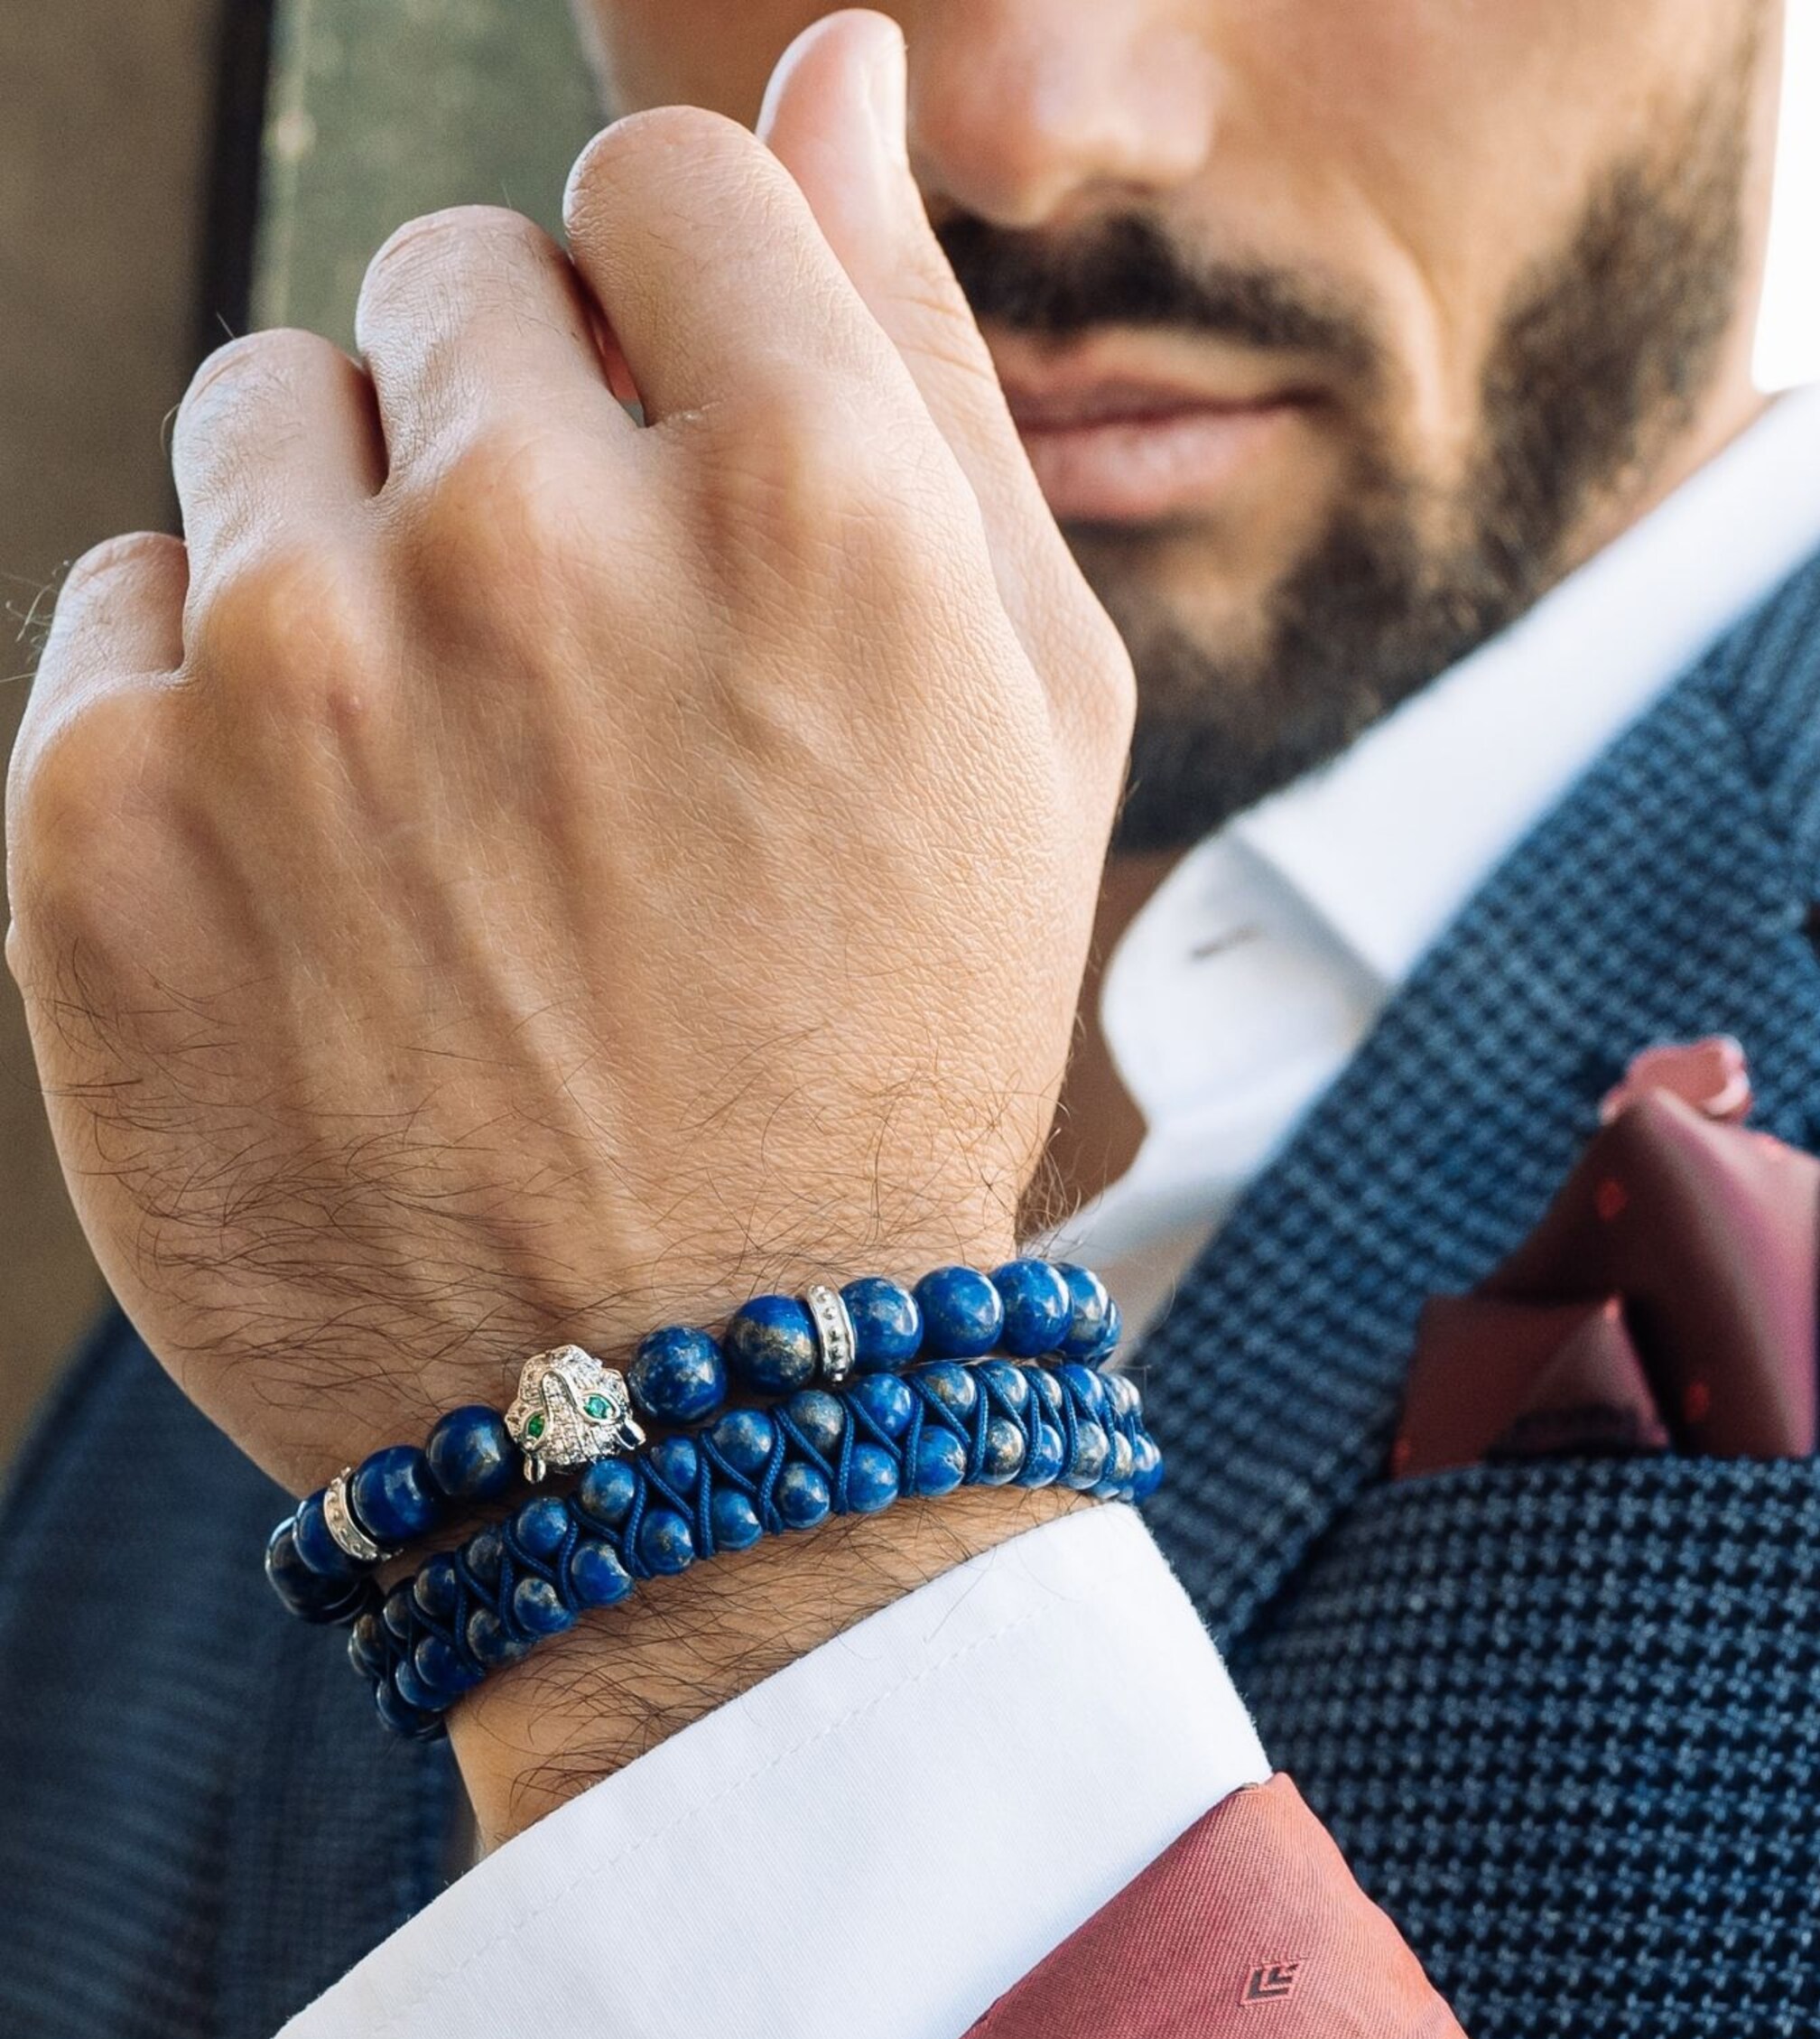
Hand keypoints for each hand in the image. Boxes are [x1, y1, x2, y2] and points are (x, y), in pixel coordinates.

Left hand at [6, 15, 1132, 1829]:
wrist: (690, 1417)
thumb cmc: (886, 1062)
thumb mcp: (1021, 732)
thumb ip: (923, 368)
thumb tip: (838, 67)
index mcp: (805, 500)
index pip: (664, 181)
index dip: (679, 329)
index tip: (683, 485)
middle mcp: (534, 542)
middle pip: (449, 278)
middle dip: (518, 438)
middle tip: (576, 695)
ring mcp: (292, 679)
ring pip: (261, 419)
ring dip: (351, 553)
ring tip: (451, 797)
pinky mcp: (92, 822)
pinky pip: (116, 602)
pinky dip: (206, 704)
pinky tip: (328, 879)